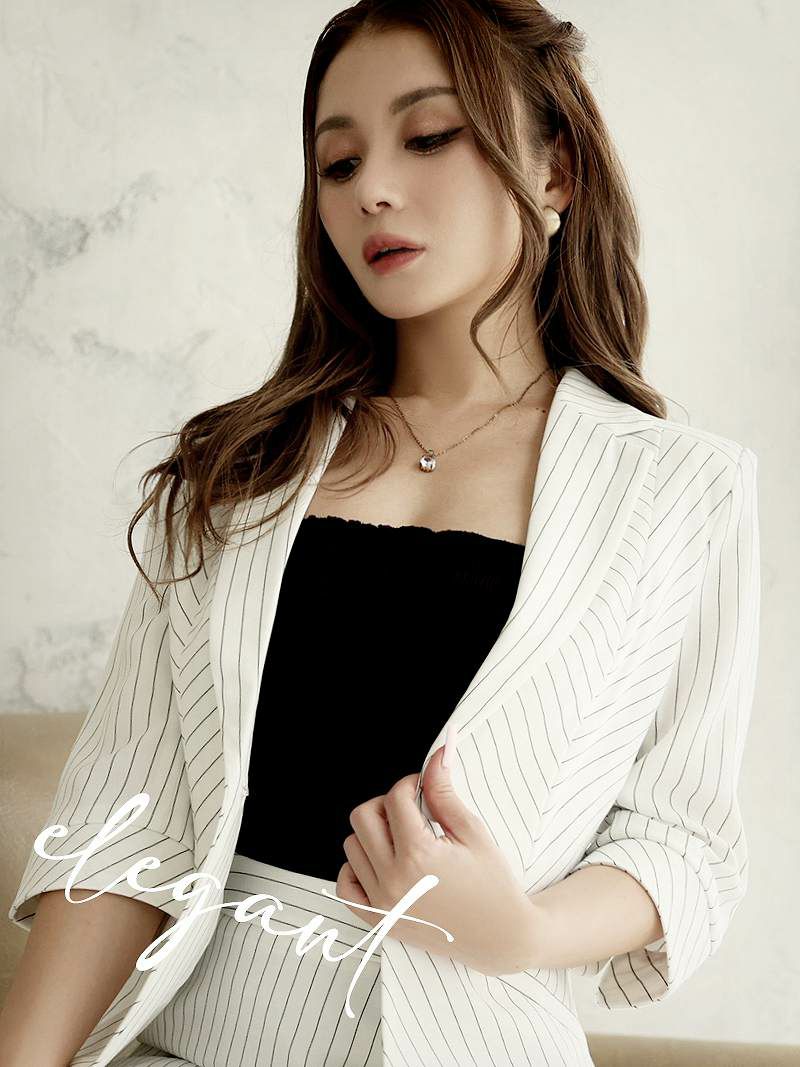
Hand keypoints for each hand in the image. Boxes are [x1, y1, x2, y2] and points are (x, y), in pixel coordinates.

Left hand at [336, 743, 541, 975]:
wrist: (501, 936)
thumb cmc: (493, 883)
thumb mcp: (472, 832)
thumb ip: (444, 793)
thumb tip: (435, 757)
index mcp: (419, 855)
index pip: (395, 799)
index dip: (409, 784)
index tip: (422, 787)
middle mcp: (393, 880)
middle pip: (363, 817)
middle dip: (386, 804)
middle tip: (411, 811)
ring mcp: (382, 903)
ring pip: (352, 847)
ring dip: (373, 834)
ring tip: (403, 839)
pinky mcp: (378, 921)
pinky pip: (345, 885)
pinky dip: (357, 868)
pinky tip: (382, 862)